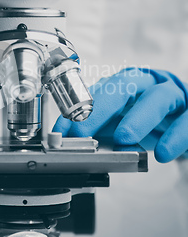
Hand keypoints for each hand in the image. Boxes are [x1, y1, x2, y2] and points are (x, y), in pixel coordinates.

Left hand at [53, 68, 187, 162]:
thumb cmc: (153, 121)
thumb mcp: (124, 123)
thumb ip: (103, 130)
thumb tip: (75, 144)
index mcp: (126, 84)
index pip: (98, 91)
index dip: (78, 109)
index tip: (61, 131)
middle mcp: (149, 83)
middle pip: (124, 85)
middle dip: (100, 108)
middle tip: (82, 132)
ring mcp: (174, 95)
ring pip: (159, 97)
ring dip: (139, 118)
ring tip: (123, 139)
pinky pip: (187, 120)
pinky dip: (176, 136)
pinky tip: (164, 153)